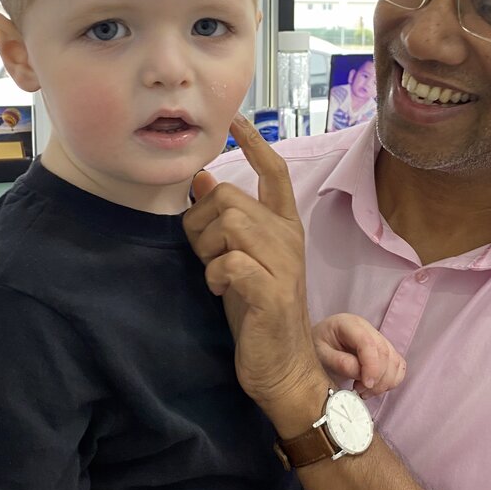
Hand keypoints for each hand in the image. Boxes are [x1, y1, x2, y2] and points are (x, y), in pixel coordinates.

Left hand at [184, 115, 326, 421]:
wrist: (283, 367)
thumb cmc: (257, 312)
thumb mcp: (239, 258)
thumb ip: (226, 221)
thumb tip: (204, 179)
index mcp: (284, 227)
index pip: (274, 172)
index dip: (255, 143)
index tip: (235, 121)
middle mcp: (288, 239)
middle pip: (232, 197)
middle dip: (202, 221)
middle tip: (203, 252)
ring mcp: (284, 265)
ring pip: (230, 223)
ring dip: (207, 247)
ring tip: (213, 272)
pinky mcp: (272, 293)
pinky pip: (231, 262)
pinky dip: (215, 274)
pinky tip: (220, 290)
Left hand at [312, 314, 405, 397]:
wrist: (319, 344)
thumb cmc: (318, 347)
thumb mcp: (320, 354)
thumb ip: (340, 362)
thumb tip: (360, 373)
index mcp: (349, 324)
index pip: (368, 343)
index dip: (371, 366)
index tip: (365, 385)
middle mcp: (367, 329)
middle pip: (385, 354)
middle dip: (377, 378)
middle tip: (359, 391)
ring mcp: (378, 339)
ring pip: (395, 361)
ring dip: (384, 382)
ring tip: (363, 390)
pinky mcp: (385, 351)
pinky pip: (398, 367)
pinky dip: (390, 381)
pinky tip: (373, 387)